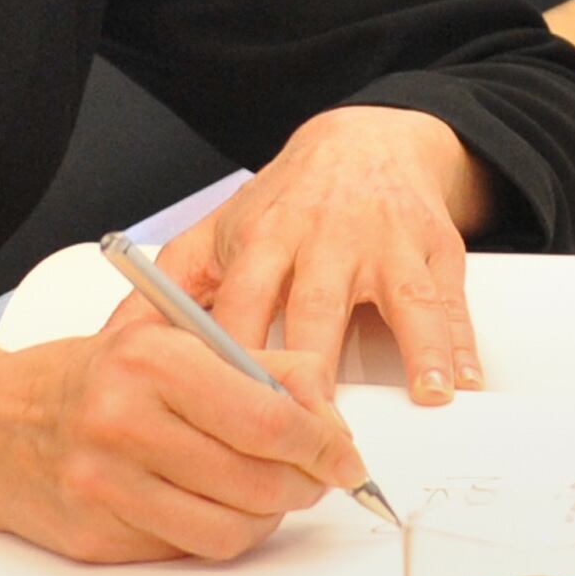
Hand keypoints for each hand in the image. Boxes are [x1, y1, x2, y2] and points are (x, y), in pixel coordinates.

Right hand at [0, 328, 364, 561]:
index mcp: (150, 359)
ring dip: (266, 517)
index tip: (345, 454)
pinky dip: (217, 533)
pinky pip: (189, 550)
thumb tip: (329, 414)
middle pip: (258, 481)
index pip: (268, 419)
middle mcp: (123, 421)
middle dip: (303, 484)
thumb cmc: (91, 378)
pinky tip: (211, 505)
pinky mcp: (97, 536)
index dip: (324, 445)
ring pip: (231, 530)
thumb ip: (259, 366)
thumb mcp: (170, 341)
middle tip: (315, 475)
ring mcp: (106, 486)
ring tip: (265, 492)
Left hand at [121, 106, 489, 403]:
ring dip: (415, 347)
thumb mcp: (221, 231)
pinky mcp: (433, 247)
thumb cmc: (284, 204)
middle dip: (316, 370)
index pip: (241, 307)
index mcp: (262, 239)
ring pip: (399, 297)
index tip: (227, 417)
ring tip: (425, 397)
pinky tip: (462, 383)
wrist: (362, 141)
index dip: (234, 363)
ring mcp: (384, 242)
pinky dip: (458, 343)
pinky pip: (449, 299)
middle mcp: (325, 238)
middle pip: (317, 308)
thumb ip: (171, 287)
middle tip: (316, 435)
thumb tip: (113, 344)